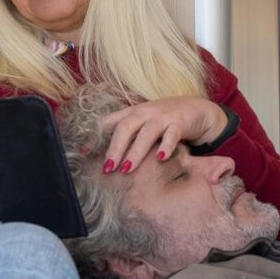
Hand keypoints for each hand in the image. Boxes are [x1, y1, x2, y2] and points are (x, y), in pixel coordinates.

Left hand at [99, 97, 228, 174]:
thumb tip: (102, 157)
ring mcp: (163, 116)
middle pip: (125, 128)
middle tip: (107, 168)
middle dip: (114, 148)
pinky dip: (166, 146)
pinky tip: (160, 158)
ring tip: (126, 169)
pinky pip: (172, 135)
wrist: (196, 109)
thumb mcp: (142, 124)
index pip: (109, 123)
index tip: (83, 154)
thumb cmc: (164, 120)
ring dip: (135, 152)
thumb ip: (125, 136)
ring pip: (146, 133)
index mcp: (132, 112)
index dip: (95, 137)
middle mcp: (145, 112)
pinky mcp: (180, 122)